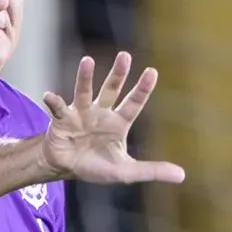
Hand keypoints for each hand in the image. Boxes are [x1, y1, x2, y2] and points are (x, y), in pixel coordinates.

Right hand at [40, 52, 185, 184]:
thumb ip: (152, 170)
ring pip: (84, 92)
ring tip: (87, 61)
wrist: (65, 168)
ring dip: (85, 77)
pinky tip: (49, 95)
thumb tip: (182, 175)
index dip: (142, 89)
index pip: (133, 103)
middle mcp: (100, 113)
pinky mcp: (62, 120)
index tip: (152, 71)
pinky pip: (58, 108)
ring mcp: (80, 114)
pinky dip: (53, 101)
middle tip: (125, 56)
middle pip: (111, 90)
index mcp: (118, 123)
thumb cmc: (96, 166)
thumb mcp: (126, 171)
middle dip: (118, 74)